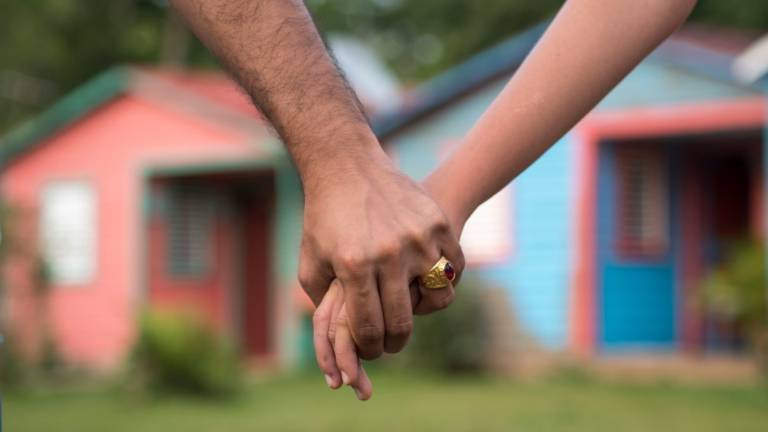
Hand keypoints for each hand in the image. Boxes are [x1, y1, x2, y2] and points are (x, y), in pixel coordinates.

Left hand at [311, 175, 469, 399]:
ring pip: (436, 297)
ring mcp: (418, 237)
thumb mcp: (311, 262)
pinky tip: (427, 278)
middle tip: (391, 343)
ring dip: (422, 307)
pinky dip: (445, 279)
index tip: (372, 350)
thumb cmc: (324, 219)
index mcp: (355, 266)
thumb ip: (323, 304)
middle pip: (401, 321)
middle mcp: (389, 253)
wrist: (347, 167)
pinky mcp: (437, 223)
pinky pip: (453, 267)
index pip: (369, 327)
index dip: (371, 348)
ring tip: (409, 305)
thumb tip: (342, 338)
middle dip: (394, 342)